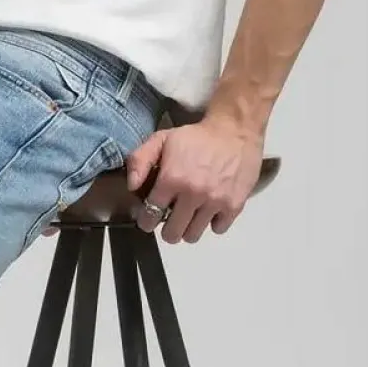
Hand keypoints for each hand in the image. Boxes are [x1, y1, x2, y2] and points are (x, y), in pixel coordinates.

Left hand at [126, 117, 264, 242]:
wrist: (235, 130)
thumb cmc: (196, 137)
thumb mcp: (162, 139)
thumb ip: (140, 160)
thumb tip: (132, 186)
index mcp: (172, 179)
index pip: (150, 215)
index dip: (146, 220)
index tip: (149, 217)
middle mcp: (193, 194)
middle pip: (172, 234)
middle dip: (167, 229)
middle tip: (170, 218)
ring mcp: (215, 202)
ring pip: (193, 236)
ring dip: (189, 228)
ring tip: (190, 215)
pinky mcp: (234, 205)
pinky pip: (218, 229)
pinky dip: (213, 223)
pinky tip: (210, 210)